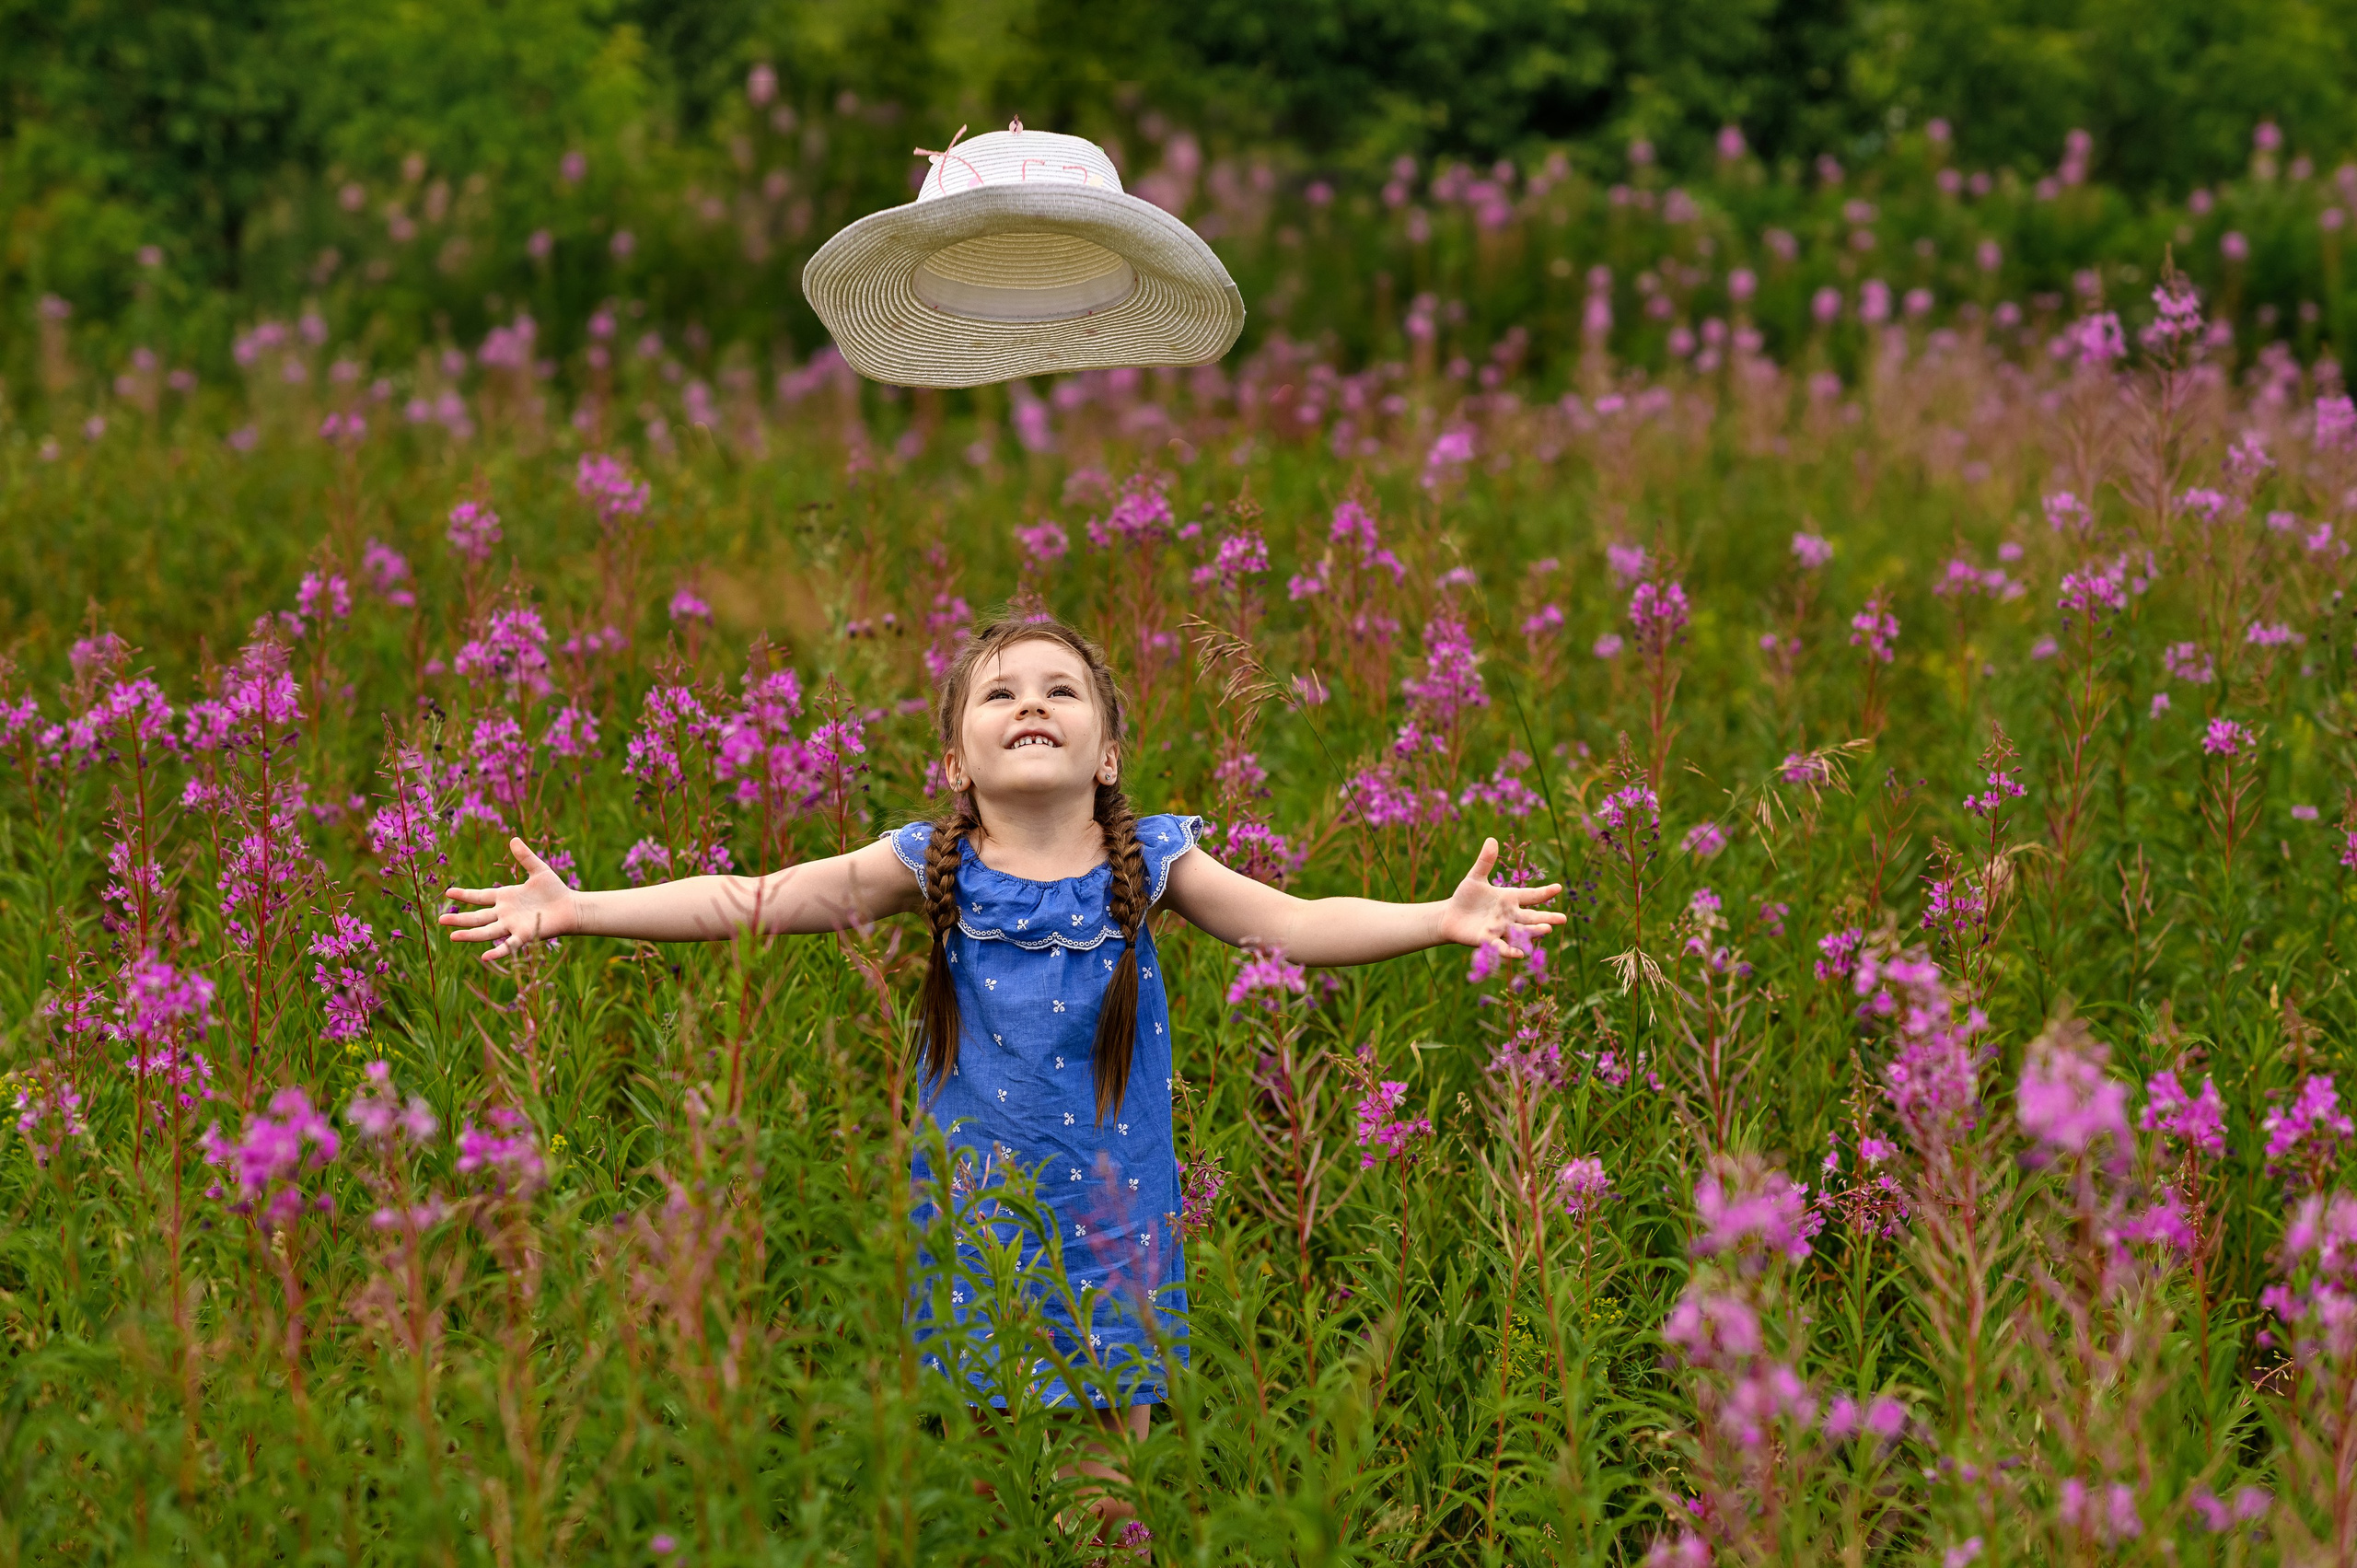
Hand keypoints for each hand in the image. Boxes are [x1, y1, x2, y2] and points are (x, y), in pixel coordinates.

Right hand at [439, 838, 575, 960]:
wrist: (571, 907)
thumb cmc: (555, 890)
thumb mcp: (538, 870)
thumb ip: (525, 857)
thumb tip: (513, 839)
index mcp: (506, 897)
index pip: (480, 897)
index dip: (465, 895)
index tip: (448, 891)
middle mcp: (505, 913)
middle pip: (478, 917)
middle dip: (459, 919)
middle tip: (440, 920)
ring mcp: (513, 925)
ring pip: (487, 931)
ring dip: (470, 935)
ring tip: (453, 937)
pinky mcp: (525, 935)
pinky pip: (509, 945)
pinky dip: (498, 951)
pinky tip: (485, 957)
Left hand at [1436, 838, 1567, 955]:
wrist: (1450, 916)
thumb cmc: (1466, 897)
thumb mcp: (1475, 877)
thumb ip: (1485, 862)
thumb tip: (1492, 839)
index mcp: (1510, 899)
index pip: (1530, 895)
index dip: (1543, 892)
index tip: (1558, 887)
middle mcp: (1509, 915)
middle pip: (1531, 917)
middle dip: (1546, 918)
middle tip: (1563, 919)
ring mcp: (1501, 929)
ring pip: (1520, 931)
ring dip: (1533, 931)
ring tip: (1547, 929)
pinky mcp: (1488, 940)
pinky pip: (1501, 947)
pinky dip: (1510, 951)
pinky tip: (1519, 954)